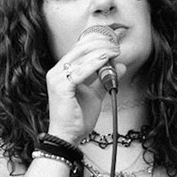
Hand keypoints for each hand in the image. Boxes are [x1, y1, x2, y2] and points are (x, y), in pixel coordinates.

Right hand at [45, 26, 121, 140]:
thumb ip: (105, 78)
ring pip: (82, 57)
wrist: (68, 136)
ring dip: (101, 52)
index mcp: (61, 71)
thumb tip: (120, 65)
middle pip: (80, 48)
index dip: (97, 41)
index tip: (113, 41)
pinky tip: (106, 60)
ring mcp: (57, 78)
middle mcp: (56, 71)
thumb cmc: (77, 117)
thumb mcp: (95, 94)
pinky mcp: (61, 86)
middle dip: (100, 43)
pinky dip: (95, 63)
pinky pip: (81, 70)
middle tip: (116, 45)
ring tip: (115, 51)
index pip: (79, 48)